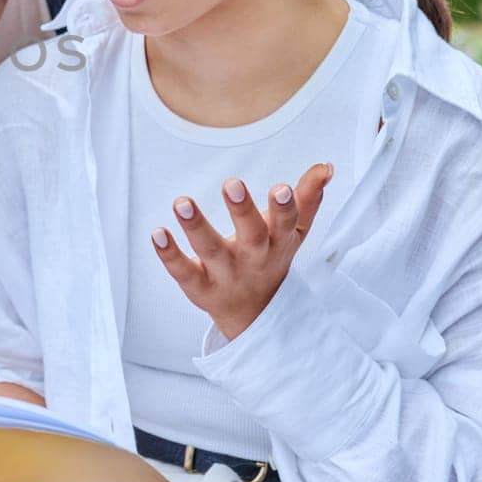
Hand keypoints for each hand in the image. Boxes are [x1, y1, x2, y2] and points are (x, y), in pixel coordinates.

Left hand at [152, 163, 333, 340]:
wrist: (254, 314)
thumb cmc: (272, 258)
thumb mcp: (294, 233)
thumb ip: (307, 199)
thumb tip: (325, 167)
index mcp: (277, 242)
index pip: (285, 223)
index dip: (285, 207)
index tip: (281, 188)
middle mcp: (252, 258)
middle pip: (251, 235)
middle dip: (242, 210)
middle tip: (231, 184)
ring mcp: (225, 274)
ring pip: (211, 251)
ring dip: (196, 226)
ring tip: (181, 201)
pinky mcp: (199, 286)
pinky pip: (182, 270)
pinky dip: (168, 254)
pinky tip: (156, 232)